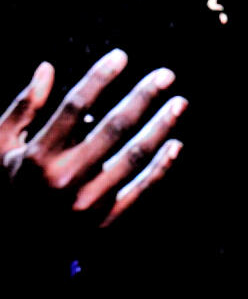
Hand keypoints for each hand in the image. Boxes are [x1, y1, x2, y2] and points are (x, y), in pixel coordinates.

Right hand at [0, 49, 185, 229]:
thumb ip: (22, 109)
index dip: (99, 78)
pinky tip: (176, 144)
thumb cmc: (8, 185)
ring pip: (133, 157)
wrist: (16, 243)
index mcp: (35, 157)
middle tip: (166, 75)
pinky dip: (161, 166)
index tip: (121, 56)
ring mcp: (85, 203)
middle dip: (143, 97)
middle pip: (113, 128)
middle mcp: (63, 179)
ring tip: (179, 104)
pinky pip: (140, 190)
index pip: (75, 107)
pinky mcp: (103, 222)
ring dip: (161, 127)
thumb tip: (47, 68)